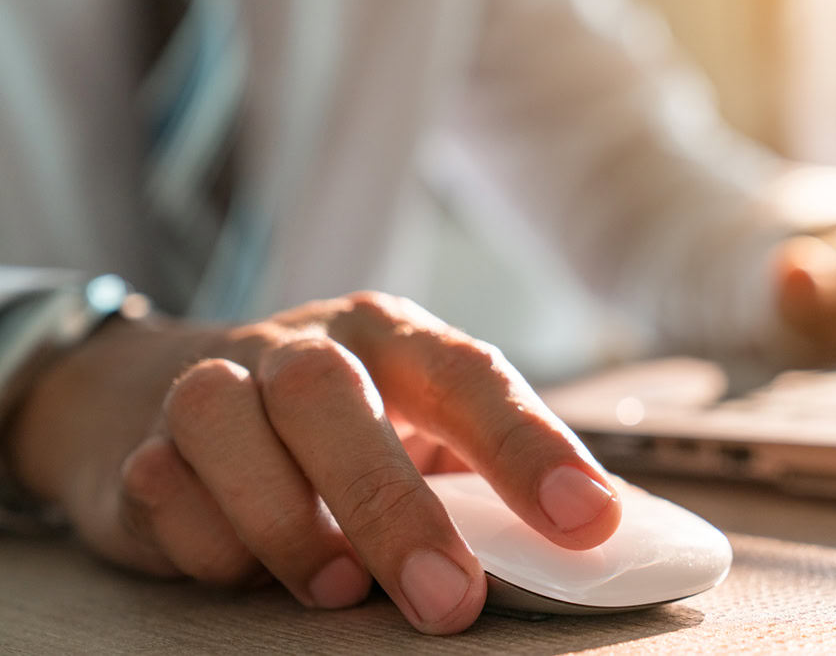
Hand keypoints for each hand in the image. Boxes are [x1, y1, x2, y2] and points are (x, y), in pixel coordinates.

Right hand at [5, 292, 620, 633]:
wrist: (155, 388)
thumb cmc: (332, 425)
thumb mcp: (410, 426)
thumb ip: (474, 474)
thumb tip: (581, 548)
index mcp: (392, 338)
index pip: (470, 374)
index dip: (530, 445)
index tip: (586, 521)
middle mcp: (302, 348)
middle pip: (330, 395)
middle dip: (392, 506)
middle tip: (448, 602)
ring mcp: (214, 386)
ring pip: (226, 421)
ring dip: (287, 520)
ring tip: (336, 586)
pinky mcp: (143, 446)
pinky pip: (162, 485)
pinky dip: (209, 542)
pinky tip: (243, 568)